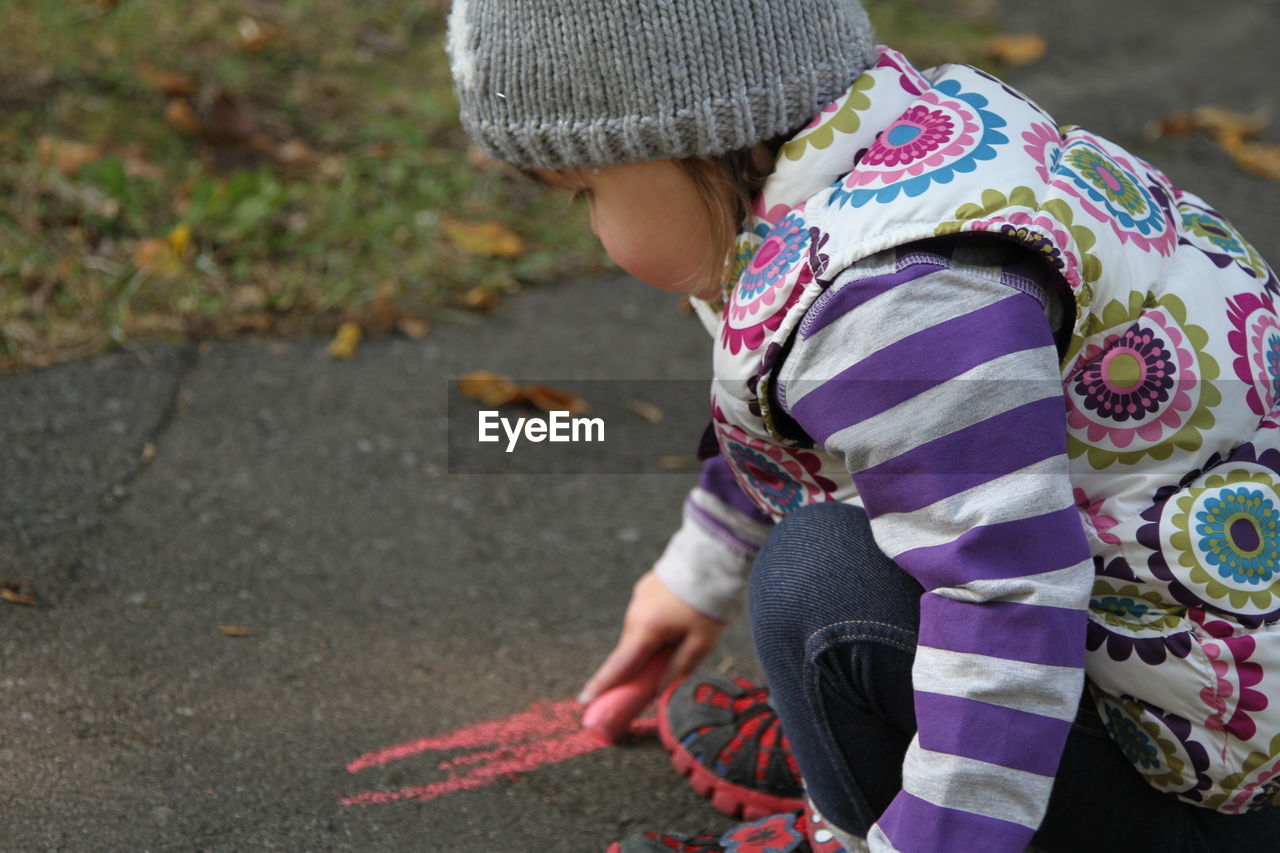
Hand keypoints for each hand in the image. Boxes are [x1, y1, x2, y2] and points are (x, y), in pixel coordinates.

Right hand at [578, 569, 725, 704]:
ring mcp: (638, 598)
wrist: (711, 558)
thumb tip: (660, 690)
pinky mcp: (645, 587)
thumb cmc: (709, 603)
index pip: (619, 665)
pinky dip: (654, 625)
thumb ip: (678, 668)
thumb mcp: (701, 643)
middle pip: (630, 650)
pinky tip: (676, 620)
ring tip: (679, 640)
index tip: (584, 700)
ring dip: (649, 643)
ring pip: (639, 632)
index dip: (602, 685)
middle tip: (651, 679)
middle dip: (636, 665)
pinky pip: (645, 615)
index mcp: (646, 629)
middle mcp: (635, 613)